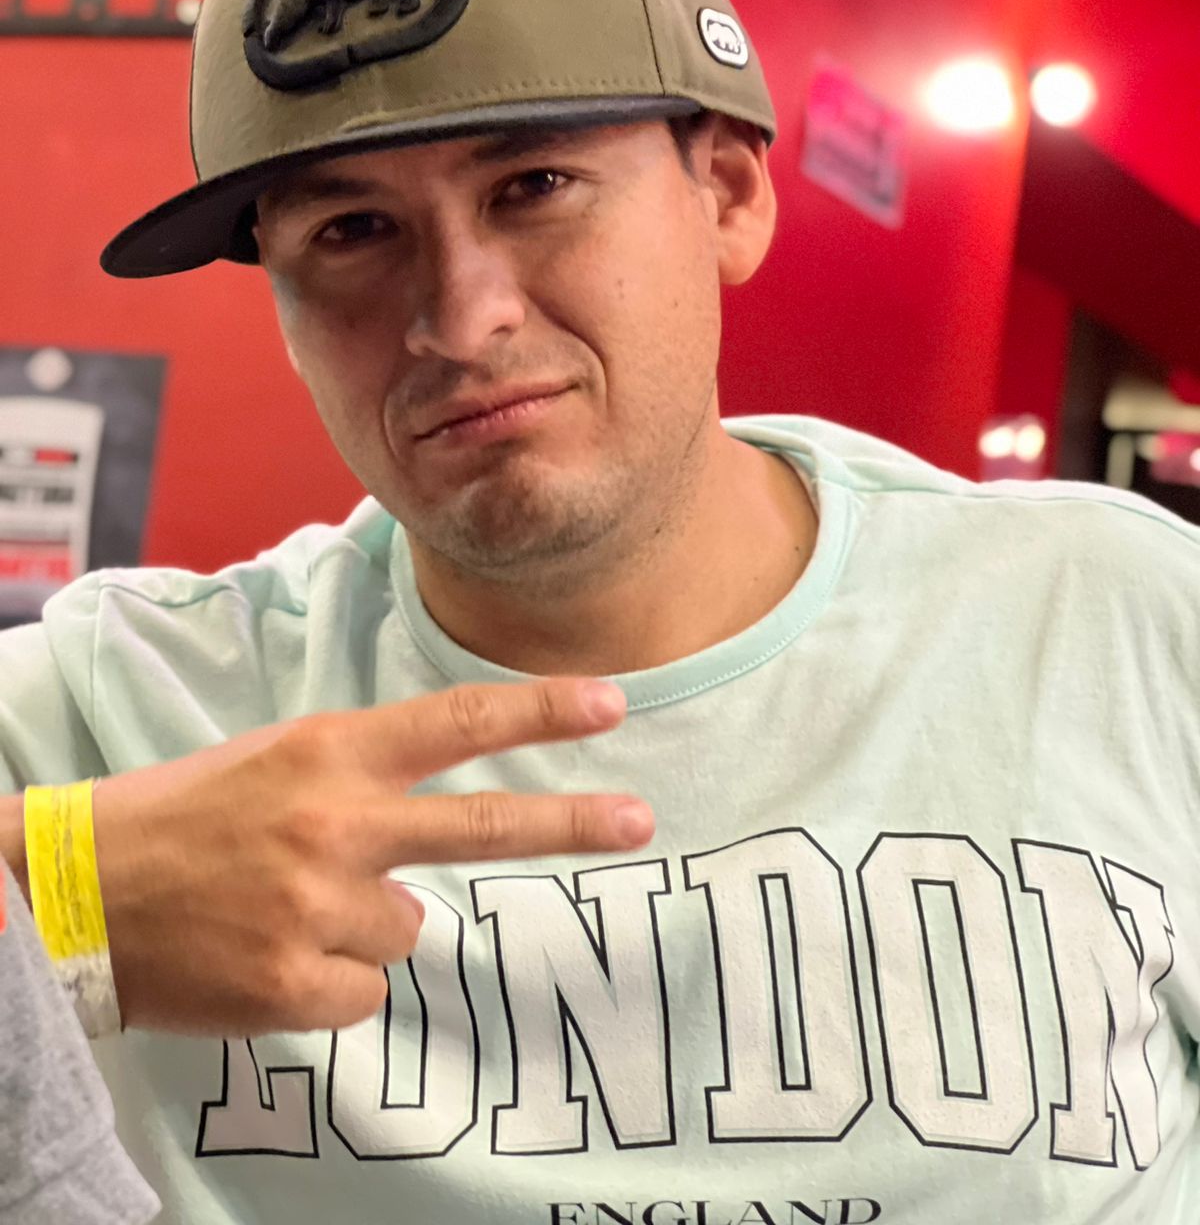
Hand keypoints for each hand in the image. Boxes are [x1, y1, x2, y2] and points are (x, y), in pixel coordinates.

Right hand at [90, 678, 650, 1035]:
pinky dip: (329, 981)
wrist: (79, 895)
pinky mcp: (300, 985)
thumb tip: (441, 816)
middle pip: (482, 825)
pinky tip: (271, 956)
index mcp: (328, 751)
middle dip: (572, 821)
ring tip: (285, 910)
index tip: (610, 700)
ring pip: (408, 927)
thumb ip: (363, 776)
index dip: (539, 710)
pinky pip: (365, 990)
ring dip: (364, 927)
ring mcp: (320, 907)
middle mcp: (336, 822)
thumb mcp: (278, 759)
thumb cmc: (185, 817)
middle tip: (640, 820)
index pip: (455, 723)